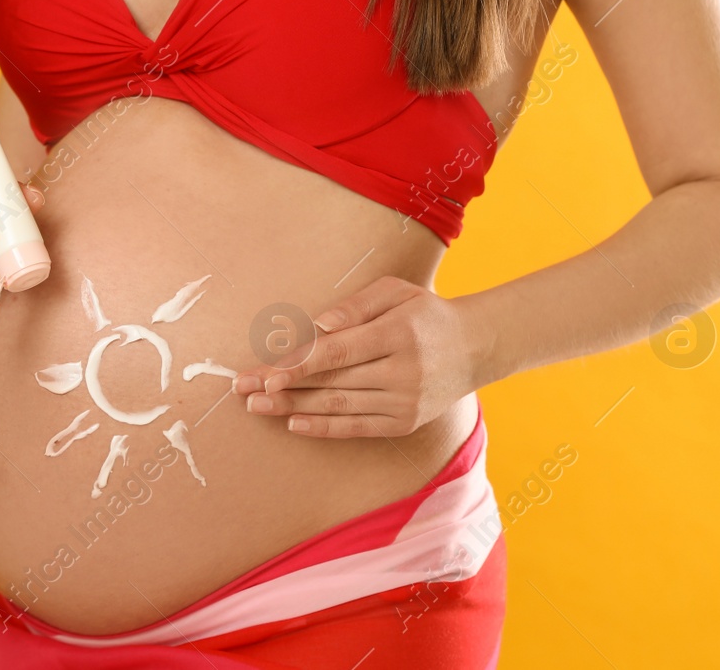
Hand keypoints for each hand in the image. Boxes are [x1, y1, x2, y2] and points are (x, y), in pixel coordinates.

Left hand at [232, 276, 479, 437]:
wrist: (476, 347)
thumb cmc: (426, 313)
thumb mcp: (396, 291)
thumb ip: (356, 306)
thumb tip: (318, 326)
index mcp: (398, 334)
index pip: (339, 353)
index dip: (299, 365)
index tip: (266, 374)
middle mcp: (403, 373)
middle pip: (331, 382)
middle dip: (283, 386)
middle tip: (243, 389)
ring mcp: (405, 402)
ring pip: (338, 407)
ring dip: (292, 408)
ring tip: (257, 406)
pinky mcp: (405, 423)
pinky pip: (356, 427)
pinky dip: (323, 427)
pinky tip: (292, 423)